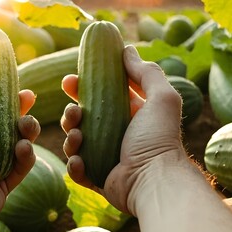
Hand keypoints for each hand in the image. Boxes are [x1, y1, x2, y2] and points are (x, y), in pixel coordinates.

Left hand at [0, 65, 39, 223]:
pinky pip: (22, 165)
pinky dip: (26, 155)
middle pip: (7, 124)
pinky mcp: (6, 182)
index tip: (13, 84)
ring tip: (26, 127)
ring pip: (19, 142)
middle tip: (29, 99)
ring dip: (27, 130)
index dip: (1, 96)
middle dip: (20, 110)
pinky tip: (23, 148)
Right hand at [61, 45, 185, 214]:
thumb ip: (147, 73)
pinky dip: (75, 165)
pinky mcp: (98, 177)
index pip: (101, 96)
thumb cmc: (158, 138)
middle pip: (83, 118)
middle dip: (71, 113)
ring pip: (76, 142)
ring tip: (77, 136)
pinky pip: (78, 169)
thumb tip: (127, 50)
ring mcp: (106, 157)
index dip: (84, 87)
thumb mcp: (161, 98)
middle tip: (72, 111)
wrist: (154, 181)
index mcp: (130, 115)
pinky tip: (80, 160)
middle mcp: (117, 135)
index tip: (71, 80)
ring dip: (70, 137)